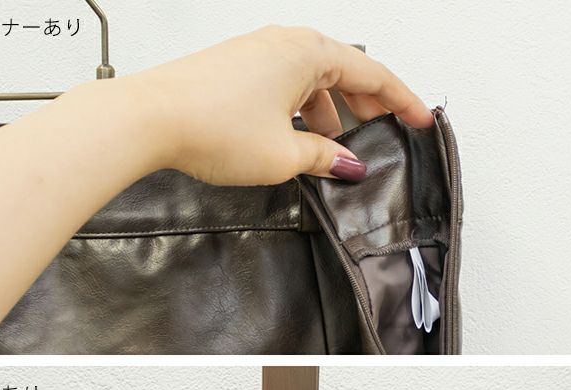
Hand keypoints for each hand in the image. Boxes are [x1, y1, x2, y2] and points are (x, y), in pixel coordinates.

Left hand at [124, 24, 434, 184]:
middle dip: (367, 106)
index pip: (372, 74)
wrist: (149, 118)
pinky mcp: (236, 72)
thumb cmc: (209, 124)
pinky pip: (284, 88)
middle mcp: (283, 45)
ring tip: (334, 153)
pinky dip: (300, 113)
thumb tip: (346, 164)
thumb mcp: (283, 154)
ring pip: (311, 82)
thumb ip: (323, 157)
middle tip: (386, 132)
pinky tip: (297, 143)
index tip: (421, 119)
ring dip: (329, 115)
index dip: (401, 101)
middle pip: (343, 73)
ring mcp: (257, 55)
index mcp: (307, 52)